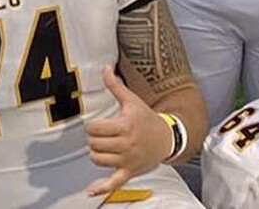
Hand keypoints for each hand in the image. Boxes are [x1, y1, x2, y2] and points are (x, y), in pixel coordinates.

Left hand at [84, 65, 172, 195]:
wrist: (167, 139)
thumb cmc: (146, 119)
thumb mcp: (132, 101)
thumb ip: (115, 86)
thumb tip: (105, 68)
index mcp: (125, 126)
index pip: (94, 128)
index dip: (92, 126)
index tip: (97, 124)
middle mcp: (126, 144)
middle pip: (94, 143)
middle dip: (94, 138)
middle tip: (102, 135)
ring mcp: (127, 160)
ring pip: (97, 159)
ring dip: (96, 153)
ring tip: (103, 147)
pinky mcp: (129, 172)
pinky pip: (114, 183)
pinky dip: (102, 188)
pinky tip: (91, 191)